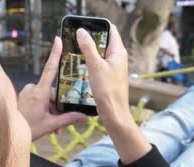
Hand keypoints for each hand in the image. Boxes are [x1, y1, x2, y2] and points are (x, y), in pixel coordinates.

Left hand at [18, 37, 86, 140]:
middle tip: (60, 126)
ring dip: (51, 112)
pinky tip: (44, 123)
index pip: (50, 69)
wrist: (7, 134)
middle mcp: (33, 89)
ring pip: (46, 99)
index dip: (55, 54)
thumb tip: (84, 116)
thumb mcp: (50, 125)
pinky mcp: (24, 97)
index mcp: (40, 93)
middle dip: (58, 108)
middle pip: (53, 93)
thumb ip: (68, 119)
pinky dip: (43, 111)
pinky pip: (38, 101)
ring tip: (53, 128)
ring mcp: (27, 92)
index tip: (58, 40)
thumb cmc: (27, 129)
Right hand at [76, 25, 151, 162]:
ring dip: (89, 51)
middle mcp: (118, 58)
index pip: (110, 30)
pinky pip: (99, 64)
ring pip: (100, 53)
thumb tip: (81, 31)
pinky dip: (90, 62)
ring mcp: (114, 68)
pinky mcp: (109, 77)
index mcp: (118, 52)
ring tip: (74, 50)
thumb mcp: (95, 66)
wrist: (114, 114)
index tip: (83, 26)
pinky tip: (80, 66)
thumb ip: (88, 48)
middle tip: (75, 38)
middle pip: (104, 41)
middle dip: (91, 38)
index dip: (98, 26)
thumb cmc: (108, 91)